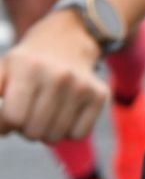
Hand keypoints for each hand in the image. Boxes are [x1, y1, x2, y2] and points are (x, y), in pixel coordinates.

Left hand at [0, 11, 107, 141]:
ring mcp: (83, 86)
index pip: (12, 119)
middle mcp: (60, 76)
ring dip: (45, 131)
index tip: (6, 116)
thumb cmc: (26, 64)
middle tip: (28, 111)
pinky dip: (68, 131)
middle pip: (33, 132)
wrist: (66, 41)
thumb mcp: (2, 70)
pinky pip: (78, 135)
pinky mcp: (100, 95)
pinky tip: (65, 112)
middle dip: (25, 128)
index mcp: (29, 68)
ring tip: (45, 112)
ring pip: (55, 137)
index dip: (4, 124)